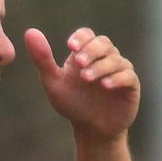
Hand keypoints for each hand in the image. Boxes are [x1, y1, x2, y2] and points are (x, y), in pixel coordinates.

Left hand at [25, 27, 139, 141]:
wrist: (91, 128)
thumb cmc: (72, 103)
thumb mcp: (53, 82)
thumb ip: (42, 58)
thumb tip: (30, 32)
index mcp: (85, 54)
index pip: (86, 35)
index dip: (81, 38)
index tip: (71, 47)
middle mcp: (105, 58)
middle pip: (103, 43)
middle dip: (91, 50)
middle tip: (79, 62)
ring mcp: (120, 70)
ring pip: (115, 59)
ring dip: (100, 66)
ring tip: (86, 77)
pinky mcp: (131, 85)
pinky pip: (128, 76)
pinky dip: (116, 78)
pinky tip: (105, 85)